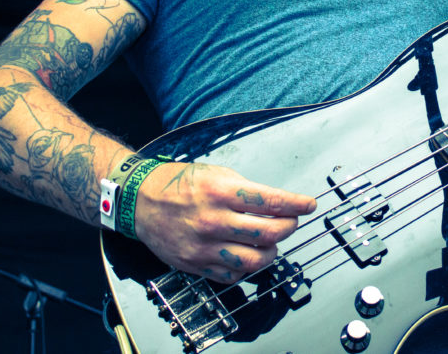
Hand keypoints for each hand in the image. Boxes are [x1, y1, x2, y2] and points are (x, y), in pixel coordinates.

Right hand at [133, 161, 316, 282]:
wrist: (138, 201)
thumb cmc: (177, 184)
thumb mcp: (215, 173)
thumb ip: (246, 189)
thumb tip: (276, 203)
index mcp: (220, 191)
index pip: (272, 201)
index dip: (297, 204)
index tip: (309, 205)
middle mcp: (213, 220)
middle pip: (269, 233)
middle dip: (289, 227)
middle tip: (291, 222)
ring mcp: (204, 246)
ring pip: (254, 261)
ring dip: (272, 252)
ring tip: (272, 242)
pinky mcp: (195, 264)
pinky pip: (232, 275)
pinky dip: (247, 268)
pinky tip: (248, 255)